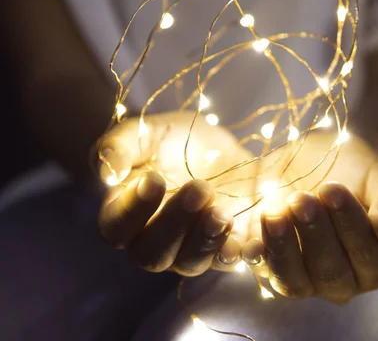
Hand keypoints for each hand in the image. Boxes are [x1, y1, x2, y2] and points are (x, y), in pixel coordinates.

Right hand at [97, 111, 254, 275]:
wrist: (223, 150)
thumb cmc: (176, 142)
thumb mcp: (149, 133)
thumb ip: (121, 145)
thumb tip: (107, 171)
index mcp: (125, 216)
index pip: (116, 228)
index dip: (131, 210)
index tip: (153, 180)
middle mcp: (154, 243)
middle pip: (153, 253)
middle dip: (175, 222)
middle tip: (199, 189)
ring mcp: (191, 252)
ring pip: (191, 263)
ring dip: (206, 240)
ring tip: (223, 213)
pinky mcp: (226, 251)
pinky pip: (230, 263)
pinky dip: (239, 254)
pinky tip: (250, 240)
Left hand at [241, 134, 377, 303]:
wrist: (310, 157)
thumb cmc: (352, 169)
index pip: (370, 255)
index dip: (351, 225)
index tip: (332, 189)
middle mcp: (344, 280)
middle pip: (332, 272)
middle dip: (315, 234)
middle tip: (301, 198)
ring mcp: (306, 281)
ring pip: (294, 281)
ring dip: (283, 248)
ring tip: (274, 213)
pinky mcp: (271, 270)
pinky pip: (262, 272)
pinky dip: (257, 258)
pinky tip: (251, 241)